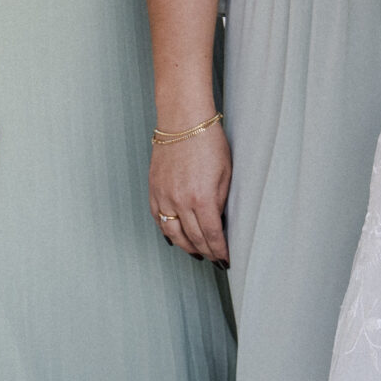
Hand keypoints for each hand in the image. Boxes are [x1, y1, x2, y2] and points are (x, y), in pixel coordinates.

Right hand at [150, 123, 230, 262]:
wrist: (183, 121)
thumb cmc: (209, 142)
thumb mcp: (226, 173)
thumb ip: (221, 201)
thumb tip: (218, 222)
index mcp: (202, 198)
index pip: (212, 235)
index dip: (219, 251)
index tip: (226, 259)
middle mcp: (180, 202)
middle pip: (193, 239)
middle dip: (206, 252)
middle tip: (214, 259)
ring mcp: (164, 197)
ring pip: (173, 234)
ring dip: (186, 247)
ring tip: (197, 253)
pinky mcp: (154, 190)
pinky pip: (159, 219)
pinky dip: (168, 232)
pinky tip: (176, 237)